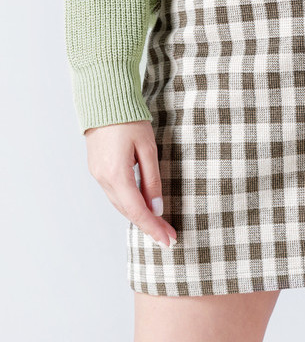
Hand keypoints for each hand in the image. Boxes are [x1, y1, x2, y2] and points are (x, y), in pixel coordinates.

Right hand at [84, 120, 177, 248]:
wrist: (103, 100)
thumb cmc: (129, 120)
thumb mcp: (148, 149)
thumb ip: (152, 180)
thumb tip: (157, 208)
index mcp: (117, 174)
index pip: (138, 211)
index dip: (154, 228)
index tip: (169, 240)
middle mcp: (103, 179)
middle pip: (128, 212)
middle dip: (149, 226)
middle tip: (169, 237)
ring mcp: (97, 175)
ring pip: (121, 205)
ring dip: (139, 217)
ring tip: (159, 227)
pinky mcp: (97, 170)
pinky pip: (115, 195)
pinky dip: (129, 205)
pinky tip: (142, 209)